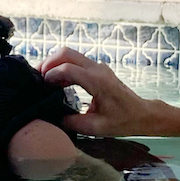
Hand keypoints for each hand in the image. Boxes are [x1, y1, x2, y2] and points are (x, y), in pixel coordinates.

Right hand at [39, 46, 159, 136]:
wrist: (142, 114)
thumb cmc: (123, 121)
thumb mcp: (95, 127)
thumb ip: (72, 122)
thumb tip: (54, 118)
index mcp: (97, 82)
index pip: (68, 69)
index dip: (51, 75)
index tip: (42, 86)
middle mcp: (97, 69)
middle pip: (66, 53)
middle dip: (48, 62)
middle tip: (37, 77)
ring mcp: (98, 67)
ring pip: (70, 55)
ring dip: (54, 64)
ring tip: (44, 80)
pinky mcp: (98, 70)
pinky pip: (76, 62)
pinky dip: (63, 68)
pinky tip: (56, 83)